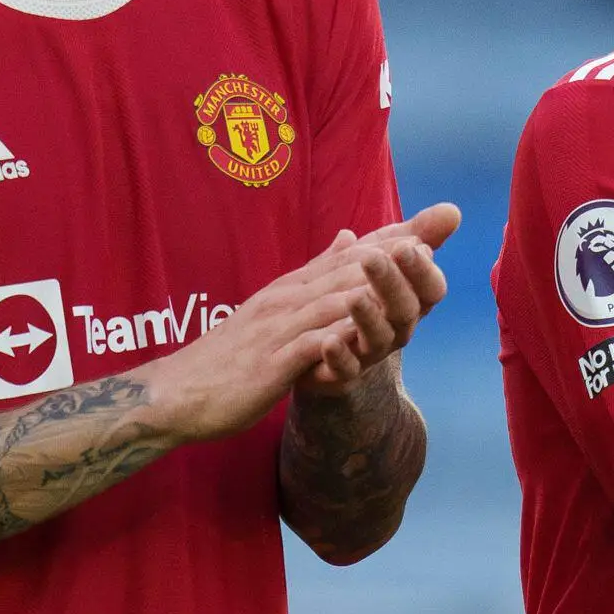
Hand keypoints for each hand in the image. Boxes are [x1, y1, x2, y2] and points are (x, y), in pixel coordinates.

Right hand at [138, 203, 458, 437]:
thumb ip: (313, 275)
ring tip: (413, 269)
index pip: (349, 255)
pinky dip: (336, 338)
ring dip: (374, 284)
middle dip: (394, 249)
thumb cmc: (229, 357)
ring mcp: (279, 330)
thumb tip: (348, 237)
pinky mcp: (272, 364)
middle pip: (349, 268)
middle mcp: (288, 300)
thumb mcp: (274, 308)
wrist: (175, 394)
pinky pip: (309, 348)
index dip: (391, 237)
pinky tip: (364, 333)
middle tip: (437, 228)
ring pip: (334, 301)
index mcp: (292, 288)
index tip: (432, 220)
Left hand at [298, 203, 460, 394]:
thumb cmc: (359, 294)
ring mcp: (370, 352)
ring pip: (379, 339)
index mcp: (409, 300)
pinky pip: (345, 369)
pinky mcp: (340, 373)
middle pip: (405, 310)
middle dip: (394, 284)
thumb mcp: (381, 257)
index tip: (409, 246)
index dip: (422, 270)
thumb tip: (453, 210)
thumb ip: (414, 235)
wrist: (318, 347)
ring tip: (354, 297)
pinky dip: (339, 356)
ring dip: (368, 318)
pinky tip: (327, 340)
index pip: (429, 288)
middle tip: (377, 258)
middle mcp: (396, 328)